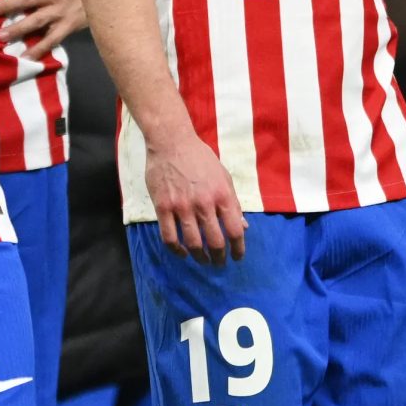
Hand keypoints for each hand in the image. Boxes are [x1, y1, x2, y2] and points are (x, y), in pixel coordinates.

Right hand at [145, 128, 246, 264]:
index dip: (238, 249)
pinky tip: (182, 252)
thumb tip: (243, 227)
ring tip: (203, 261)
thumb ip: (233, 203)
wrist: (171, 142)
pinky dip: (177, 250)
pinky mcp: (163, 207)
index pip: (234, 231)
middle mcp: (204, 203)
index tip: (237, 257)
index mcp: (222, 195)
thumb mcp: (224, 177)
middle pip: (215, 242)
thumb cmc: (200, 158)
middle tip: (218, 263)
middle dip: (219, 258)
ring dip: (200, 257)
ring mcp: (182, 206)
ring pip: (193, 243)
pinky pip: (169, 237)